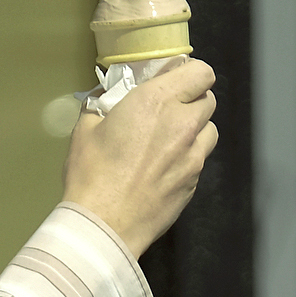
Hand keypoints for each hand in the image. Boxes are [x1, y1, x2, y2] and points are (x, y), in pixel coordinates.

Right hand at [63, 59, 218, 258]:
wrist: (105, 224)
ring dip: (196, 128)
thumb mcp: (86, 128)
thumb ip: (102, 106)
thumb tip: (105, 99)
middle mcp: (183, 124)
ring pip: (210, 129)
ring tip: (170, 137)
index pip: (200, 72)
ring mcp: (194, 155)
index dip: (191, 73)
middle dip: (192, 99)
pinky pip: (200, 158)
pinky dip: (189, 155)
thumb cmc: (92, 174)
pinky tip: (165, 165)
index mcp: (156, 101)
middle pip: (208, 99)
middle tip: (168, 108)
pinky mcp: (194, 181)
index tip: (175, 78)